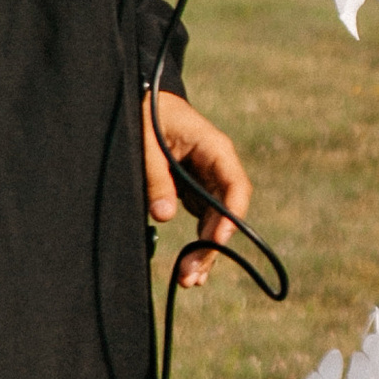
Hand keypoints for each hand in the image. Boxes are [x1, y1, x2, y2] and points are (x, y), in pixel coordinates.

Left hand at [144, 89, 251, 288]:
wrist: (143, 98)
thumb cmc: (148, 113)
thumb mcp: (146, 141)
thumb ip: (156, 177)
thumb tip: (164, 216)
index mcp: (215, 148)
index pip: (236, 186)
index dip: (231, 216)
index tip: (217, 241)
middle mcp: (218, 168)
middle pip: (227, 213)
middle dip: (213, 246)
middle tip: (193, 275)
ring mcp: (208, 181)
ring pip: (216, 222)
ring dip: (206, 251)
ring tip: (190, 280)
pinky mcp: (195, 191)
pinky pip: (203, 221)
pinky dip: (198, 244)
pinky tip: (190, 267)